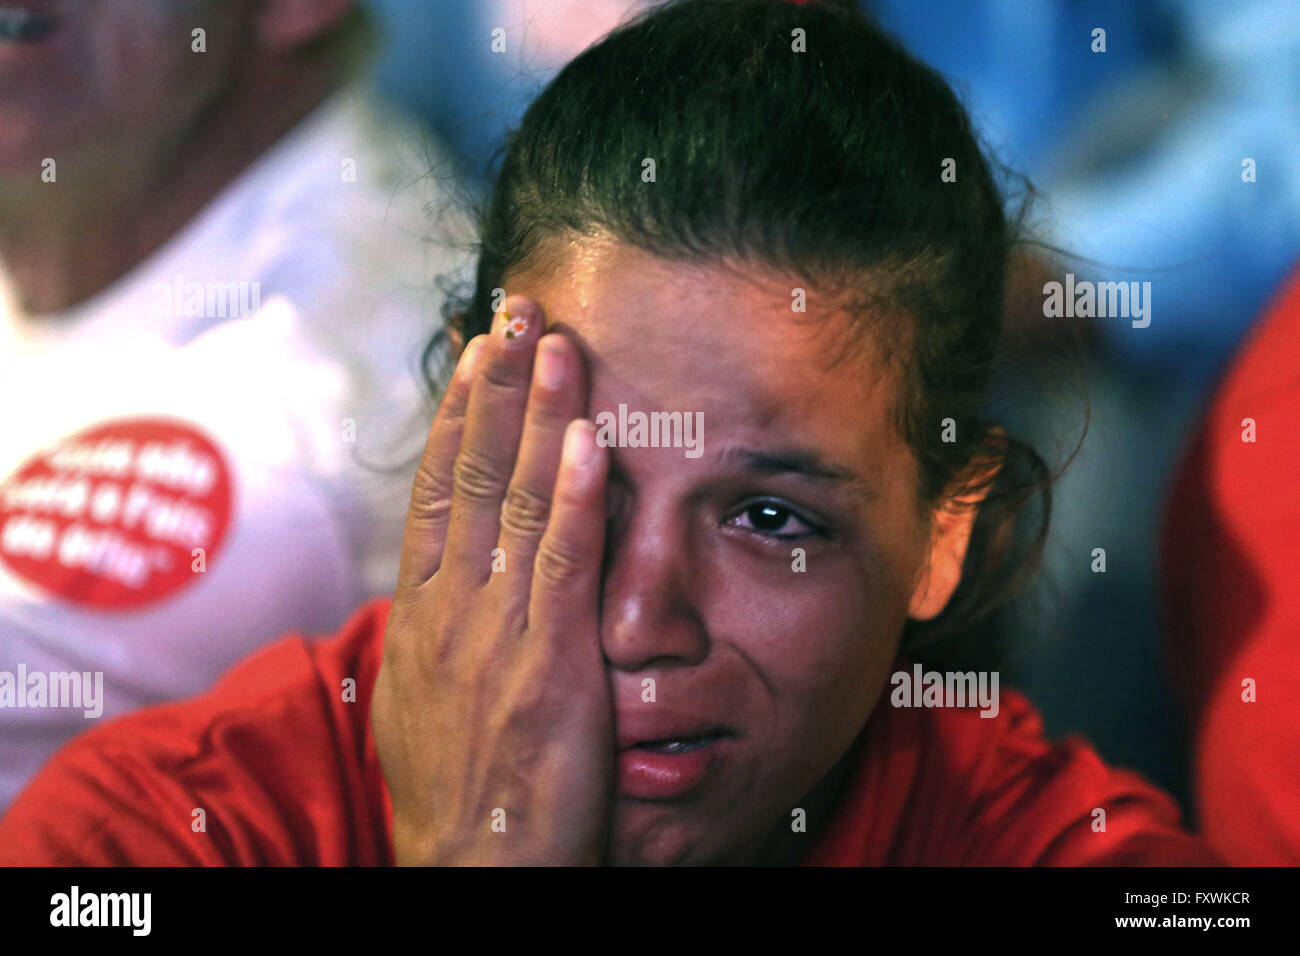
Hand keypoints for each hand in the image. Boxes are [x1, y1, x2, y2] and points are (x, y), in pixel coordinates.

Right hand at [371, 296, 612, 865]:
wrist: (476, 871)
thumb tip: (445, 584)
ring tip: (554, 344)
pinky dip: (576, 501)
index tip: (476, 352)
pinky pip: (564, 568)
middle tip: (514, 310)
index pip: (438, 489)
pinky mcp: (552, 667)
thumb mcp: (428, 699)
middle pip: (470, 474)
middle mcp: (453, 609)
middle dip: (494, 387)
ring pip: (517, 503)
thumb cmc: (461, 791)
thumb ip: (444, 630)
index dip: (456, 414)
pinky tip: (590, 443)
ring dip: (538, 418)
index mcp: (424, 614)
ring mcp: (499, 634)